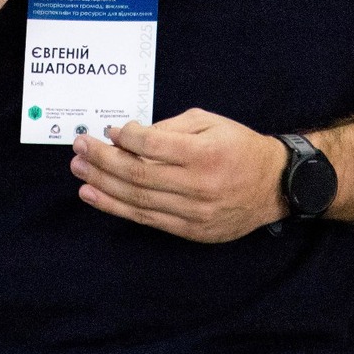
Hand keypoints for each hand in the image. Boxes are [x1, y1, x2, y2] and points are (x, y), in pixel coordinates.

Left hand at [69, 108, 286, 242]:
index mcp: (205, 153)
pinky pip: (147, 219)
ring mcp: (194, 212)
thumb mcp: (209, 122)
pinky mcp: (190, 231)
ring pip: (137, 200)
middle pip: (138, 174)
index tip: (107, 130)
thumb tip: (130, 135)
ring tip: (79, 172)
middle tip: (79, 149)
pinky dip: (117, 208)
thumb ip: (170, 128)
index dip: (124, 138)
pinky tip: (95, 196)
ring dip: (102, 185)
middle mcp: (198, 185)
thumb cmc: (239, 147)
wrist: (274, 186)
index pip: (152, 146)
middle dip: (102, 160)